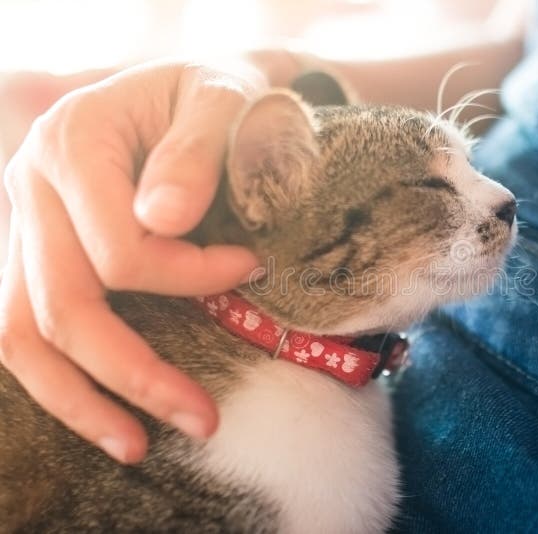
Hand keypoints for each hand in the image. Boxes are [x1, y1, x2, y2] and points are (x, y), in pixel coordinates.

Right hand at [0, 61, 267, 462]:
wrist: (189, 88)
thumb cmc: (213, 94)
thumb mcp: (221, 97)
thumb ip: (196, 150)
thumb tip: (163, 219)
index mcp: (72, 142)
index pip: (119, 248)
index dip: (191, 275)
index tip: (253, 267)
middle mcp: (30, 186)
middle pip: (64, 304)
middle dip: (138, 371)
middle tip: (205, 420)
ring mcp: (24, 224)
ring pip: (22, 332)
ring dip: (80, 399)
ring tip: (137, 448)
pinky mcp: (35, 252)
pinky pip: (22, 328)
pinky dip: (58, 379)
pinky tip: (103, 414)